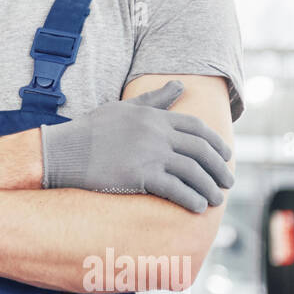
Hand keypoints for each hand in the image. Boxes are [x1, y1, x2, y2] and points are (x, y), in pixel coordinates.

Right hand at [39, 80, 233, 212]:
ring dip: (210, 188)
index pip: (197, 128)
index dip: (217, 144)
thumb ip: (155, 99)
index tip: (226, 157)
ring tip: (216, 200)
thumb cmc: (91, 130)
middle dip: (220, 169)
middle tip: (228, 183)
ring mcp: (150, 155)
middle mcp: (157, 134)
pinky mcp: (140, 176)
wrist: (64, 151)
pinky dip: (191, 199)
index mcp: (154, 116)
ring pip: (193, 172)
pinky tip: (198, 207)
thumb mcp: (124, 108)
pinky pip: (176, 190)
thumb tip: (180, 85)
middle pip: (201, 151)